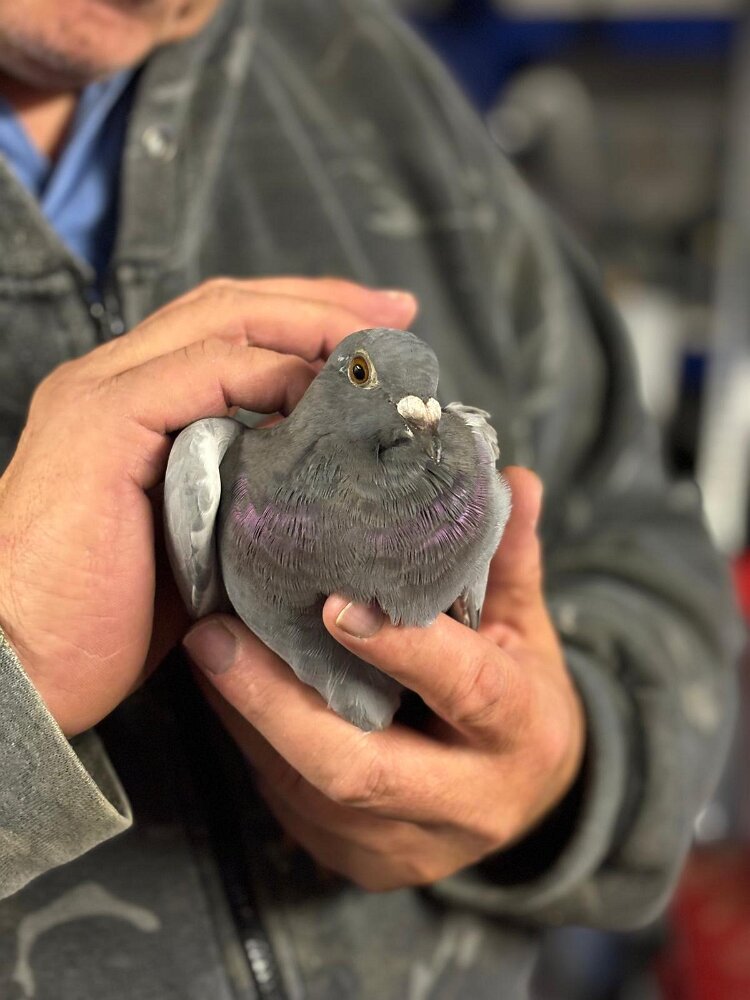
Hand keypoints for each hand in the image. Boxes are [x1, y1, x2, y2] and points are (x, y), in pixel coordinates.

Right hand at [0, 277, 416, 736]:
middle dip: (324, 304)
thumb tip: (326, 486)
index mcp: (132, 403)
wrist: (17, 672)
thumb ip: (245, 499)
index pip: (228, 331)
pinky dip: (272, 369)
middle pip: (233, 306)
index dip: (307, 322)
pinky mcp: (100, 421)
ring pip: (223, 319)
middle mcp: (112, 379)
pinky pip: (204, 369)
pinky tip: (324, 389)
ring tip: (380, 344)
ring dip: (311, 322)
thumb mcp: (196, 546)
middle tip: (397, 318)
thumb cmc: (103, 623)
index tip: (380, 343)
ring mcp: (101, 392)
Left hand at [185, 467, 584, 890]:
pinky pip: (289, 801)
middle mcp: (466, 803)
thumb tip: (512, 478)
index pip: (467, 689)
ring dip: (249, 718)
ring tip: (205, 647)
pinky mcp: (361, 861)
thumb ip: (511, 560)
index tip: (333, 602)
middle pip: (361, 768)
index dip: (402, 648)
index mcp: (522, 731)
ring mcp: (406, 845)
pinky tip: (224, 689)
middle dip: (278, 702)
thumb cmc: (524, 698)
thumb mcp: (528, 630)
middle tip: (213, 635)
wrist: (527, 802)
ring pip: (308, 788)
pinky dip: (253, 742)